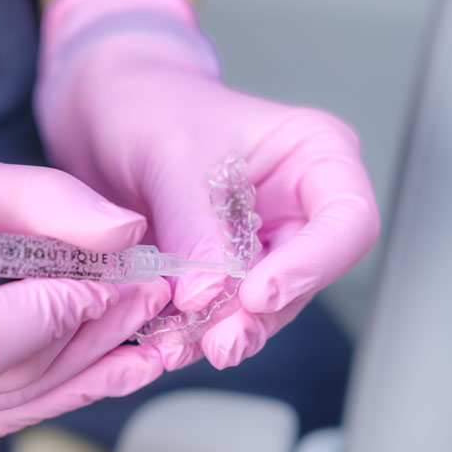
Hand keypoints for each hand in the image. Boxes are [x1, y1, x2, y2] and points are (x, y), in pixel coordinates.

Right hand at [0, 92, 169, 439]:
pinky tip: (106, 361)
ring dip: (88, 368)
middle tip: (151, 295)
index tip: (114, 277)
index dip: (58, 316)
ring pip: (14, 405)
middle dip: (93, 337)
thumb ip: (52, 203)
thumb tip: (131, 232)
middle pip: (9, 381)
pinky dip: (56, 384)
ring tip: (145, 330)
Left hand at [35, 0, 378, 369]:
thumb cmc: (148, 107)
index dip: (313, 265)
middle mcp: (299, 208)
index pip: (348, 222)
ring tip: (184, 344)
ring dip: (226, 332)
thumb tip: (209, 293)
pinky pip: (221, 316)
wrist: (103, 118)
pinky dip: (194, 333)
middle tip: (220, 339)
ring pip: (264, 308)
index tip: (258, 293)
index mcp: (315, 157)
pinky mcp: (224, 277)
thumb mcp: (172, 154)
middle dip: (261, 313)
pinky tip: (167, 342)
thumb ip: (197, 223)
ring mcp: (263, 247)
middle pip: (306, 277)